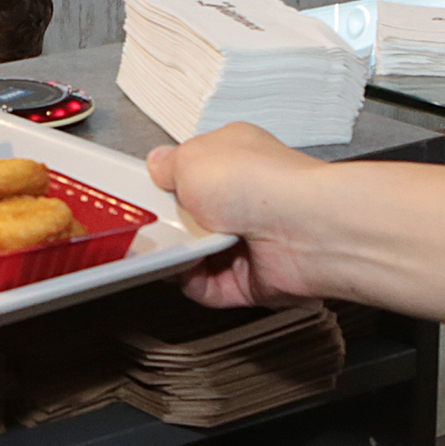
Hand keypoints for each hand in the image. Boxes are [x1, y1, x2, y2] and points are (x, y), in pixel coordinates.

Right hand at [147, 124, 334, 309]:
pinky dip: (193, 284)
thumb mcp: (192, 157)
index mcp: (235, 158)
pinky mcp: (252, 279)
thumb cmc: (259, 182)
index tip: (143, 194)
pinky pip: (209, 288)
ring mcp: (250, 241)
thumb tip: (158, 165)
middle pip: (192, 219)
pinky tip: (185, 272)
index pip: (193, 173)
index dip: (167, 184)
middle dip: (170, 225)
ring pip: (197, 256)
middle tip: (152, 226)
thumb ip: (168, 165)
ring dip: (179, 256)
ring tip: (170, 249)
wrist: (301, 229)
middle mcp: (246, 199)